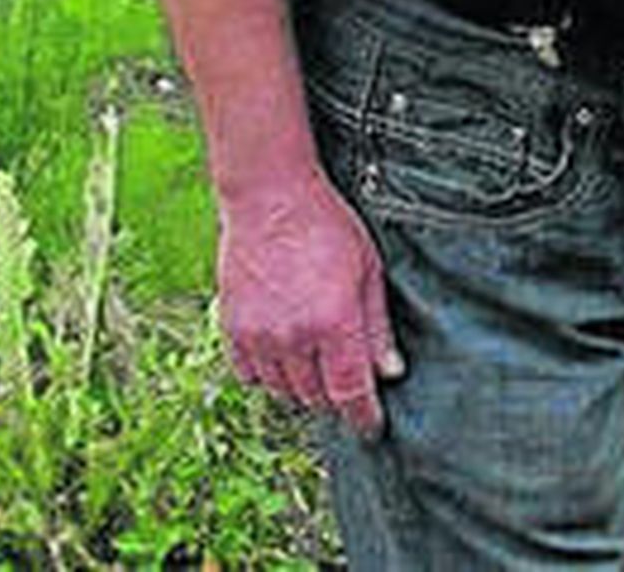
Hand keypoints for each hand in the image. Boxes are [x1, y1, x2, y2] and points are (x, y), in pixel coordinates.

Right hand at [218, 166, 403, 436]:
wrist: (270, 197)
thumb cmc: (326, 225)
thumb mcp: (368, 268)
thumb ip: (378, 325)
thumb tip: (390, 372)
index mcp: (333, 322)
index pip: (351, 393)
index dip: (364, 417)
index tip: (372, 427)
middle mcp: (294, 337)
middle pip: (317, 397)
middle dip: (336, 395)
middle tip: (346, 377)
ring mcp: (259, 336)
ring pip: (284, 391)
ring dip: (303, 385)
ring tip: (316, 357)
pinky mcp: (233, 329)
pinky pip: (251, 376)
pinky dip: (269, 373)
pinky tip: (283, 350)